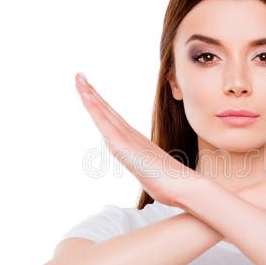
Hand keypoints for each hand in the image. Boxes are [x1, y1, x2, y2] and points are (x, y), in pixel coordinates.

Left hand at [74, 72, 198, 208]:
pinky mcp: (124, 146)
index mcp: (136, 142)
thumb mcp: (155, 178)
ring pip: (104, 113)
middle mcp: (132, 136)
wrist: (186, 187)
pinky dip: (95, 109)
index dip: (101, 105)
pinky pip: (106, 124)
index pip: (114, 120)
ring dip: (90, 95)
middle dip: (92, 93)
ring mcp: (128, 139)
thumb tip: (154, 177)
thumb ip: (151, 173)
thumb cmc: (174, 186)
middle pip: (107, 111)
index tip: (89, 91)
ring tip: (79, 79)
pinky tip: (86, 97)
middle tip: (79, 76)